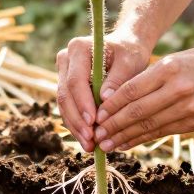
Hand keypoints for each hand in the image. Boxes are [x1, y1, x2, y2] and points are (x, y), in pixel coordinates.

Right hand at [56, 32, 150, 151]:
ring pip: (64, 105)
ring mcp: (63, 73)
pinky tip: (88, 141)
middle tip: (90, 140)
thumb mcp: (129, 62)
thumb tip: (105, 99)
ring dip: (75, 127)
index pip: (75, 80)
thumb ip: (117, 79)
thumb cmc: (129, 52)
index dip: (82, 103)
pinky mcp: (66, 86)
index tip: (93, 122)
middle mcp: (65, 59)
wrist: (125, 47)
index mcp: (78, 49)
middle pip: (65, 95)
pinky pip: (68, 108)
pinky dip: (77, 125)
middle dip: (77, 120)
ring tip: (89, 145)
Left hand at [92, 45, 193, 151]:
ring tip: (106, 144)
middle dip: (113, 126)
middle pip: (137, 111)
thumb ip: (145, 79)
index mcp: (168, 69)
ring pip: (148, 126)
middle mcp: (178, 89)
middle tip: (96, 135)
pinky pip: (161, 133)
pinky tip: (126, 144)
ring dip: (124, 137)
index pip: (132, 90)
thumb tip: (111, 100)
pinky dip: (141, 140)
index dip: (111, 105)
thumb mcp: (169, 61)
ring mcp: (188, 109)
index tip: (96, 115)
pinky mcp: (193, 123)